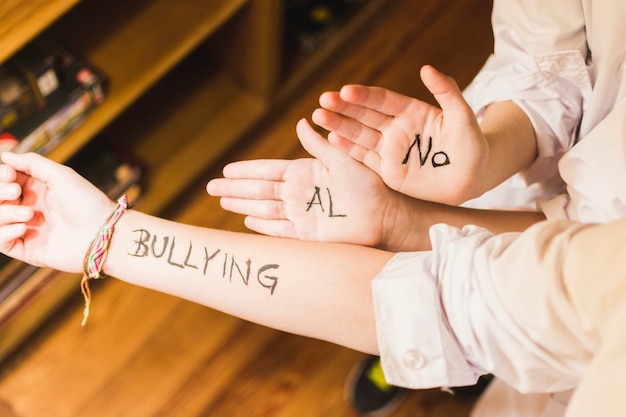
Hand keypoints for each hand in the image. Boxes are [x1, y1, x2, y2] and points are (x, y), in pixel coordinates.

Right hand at [0, 152, 115, 272]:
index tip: (9, 174)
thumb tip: (5, 156)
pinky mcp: (27, 249)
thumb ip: (32, 163)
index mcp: (36, 189)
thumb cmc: (87, 202)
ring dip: (3, 213)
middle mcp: (28, 207)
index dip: (1, 175)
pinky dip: (3, 233)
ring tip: (29, 213)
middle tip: (16, 191)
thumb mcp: (60, 175)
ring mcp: (27, 228)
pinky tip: (23, 227)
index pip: (4, 180)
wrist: (102, 233)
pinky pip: (0, 242)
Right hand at [207, 118, 398, 246]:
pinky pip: (279, 230)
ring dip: (242, 205)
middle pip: (258, 190)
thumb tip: (301, 121)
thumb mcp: (341, 158)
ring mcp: (301, 213)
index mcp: (304, 172)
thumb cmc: (368, 183)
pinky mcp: (307, 234)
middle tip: (211, 187)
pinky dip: (263, 226)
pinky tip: (248, 222)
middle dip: (234, 188)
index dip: (245, 170)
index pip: (267, 170)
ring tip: (222, 201)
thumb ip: (319, 144)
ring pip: (264, 208)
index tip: (225, 168)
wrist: (383, 213)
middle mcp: (299, 193)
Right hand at [313, 65, 486, 204]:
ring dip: (339, 126)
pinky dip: (347, 151)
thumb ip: (447, 92)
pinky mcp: (387, 171)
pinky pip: (364, 159)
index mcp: (411, 112)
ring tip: (318, 117)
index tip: (346, 90)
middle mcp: (396, 129)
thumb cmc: (471, 145)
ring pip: (359, 135)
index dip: (364, 96)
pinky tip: (330, 140)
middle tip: (324, 100)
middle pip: (365, 115)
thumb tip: (427, 68)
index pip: (382, 100)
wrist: (472, 178)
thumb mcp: (462, 116)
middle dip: (344, 108)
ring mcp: (390, 150)